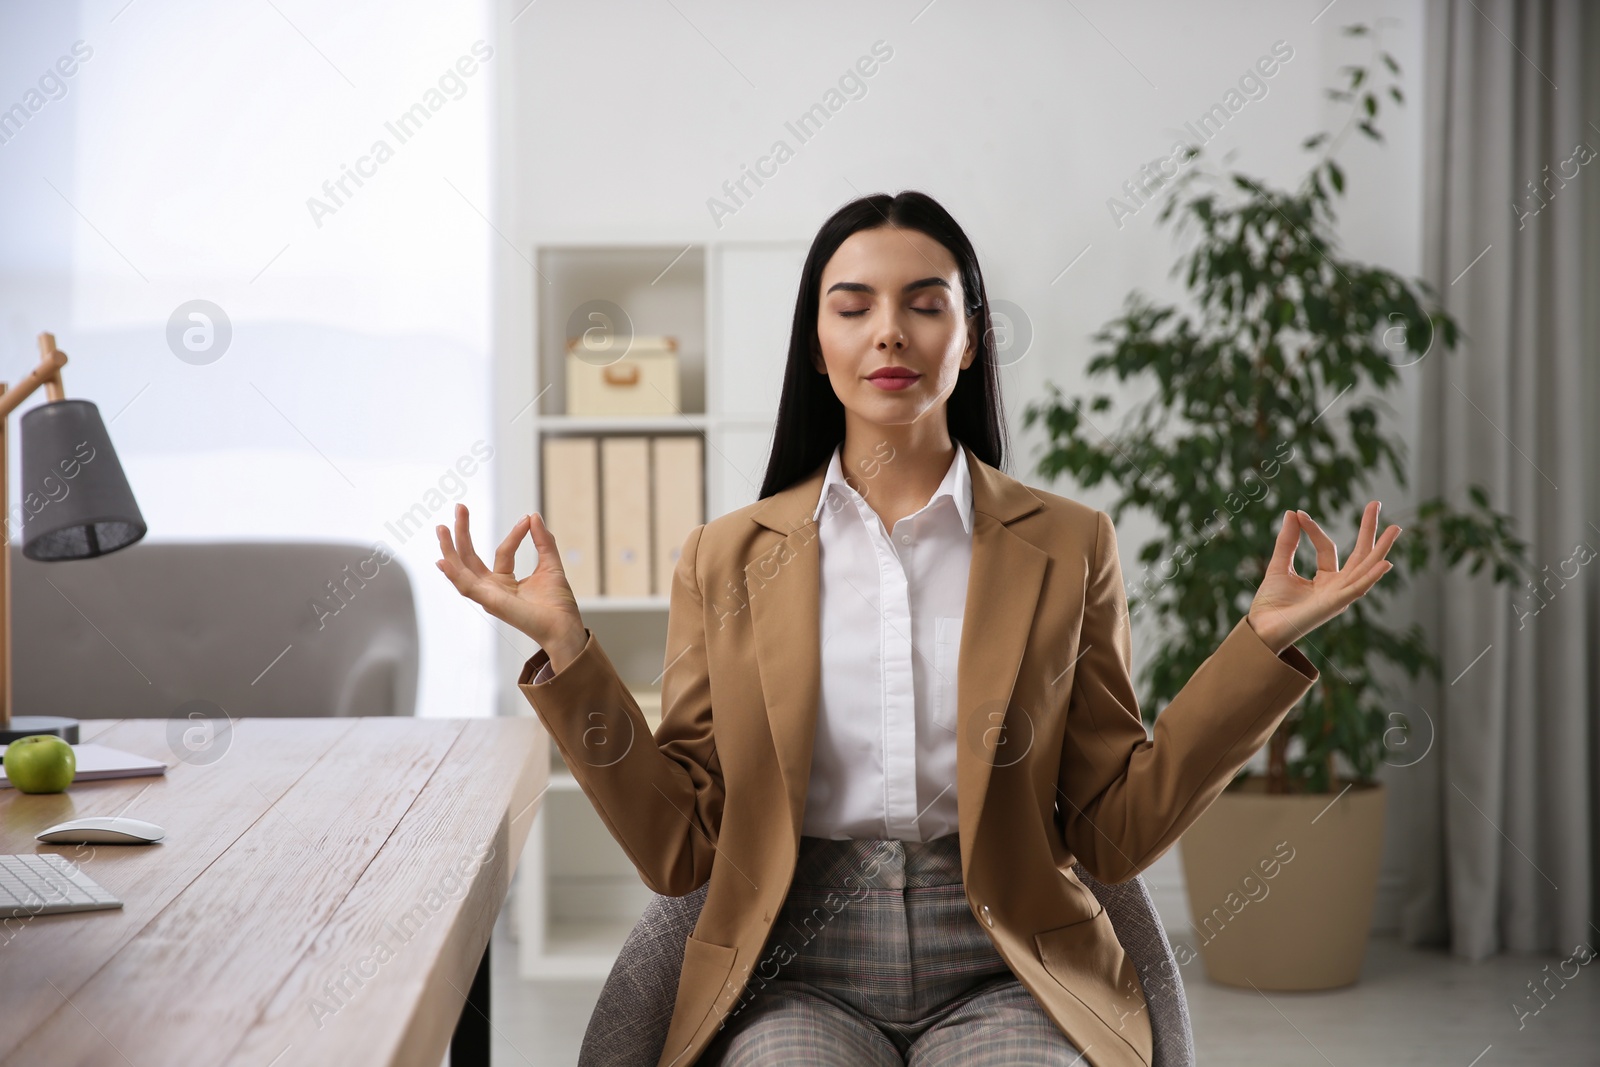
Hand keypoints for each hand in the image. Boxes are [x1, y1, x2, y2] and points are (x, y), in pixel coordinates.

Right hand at [435, 504, 586, 666]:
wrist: (564, 626)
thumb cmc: (558, 604)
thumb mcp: (550, 564)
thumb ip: (542, 541)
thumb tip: (533, 515)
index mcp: (504, 582)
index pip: (502, 552)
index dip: (515, 534)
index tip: (527, 519)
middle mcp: (492, 589)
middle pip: (470, 558)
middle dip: (462, 533)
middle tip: (460, 507)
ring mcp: (488, 596)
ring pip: (461, 570)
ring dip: (450, 549)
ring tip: (442, 528)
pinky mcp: (489, 602)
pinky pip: (466, 587)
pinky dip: (453, 574)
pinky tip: (442, 560)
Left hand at [1247, 501, 1401, 653]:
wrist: (1261, 628)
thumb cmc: (1270, 604)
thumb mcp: (1278, 566)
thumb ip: (1287, 542)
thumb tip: (1291, 513)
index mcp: (1325, 580)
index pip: (1328, 548)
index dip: (1313, 529)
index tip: (1298, 514)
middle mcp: (1337, 587)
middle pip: (1359, 555)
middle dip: (1368, 530)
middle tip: (1375, 504)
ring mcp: (1339, 596)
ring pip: (1365, 569)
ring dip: (1381, 548)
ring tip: (1395, 528)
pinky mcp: (1335, 604)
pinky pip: (1357, 589)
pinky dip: (1372, 577)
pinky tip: (1386, 563)